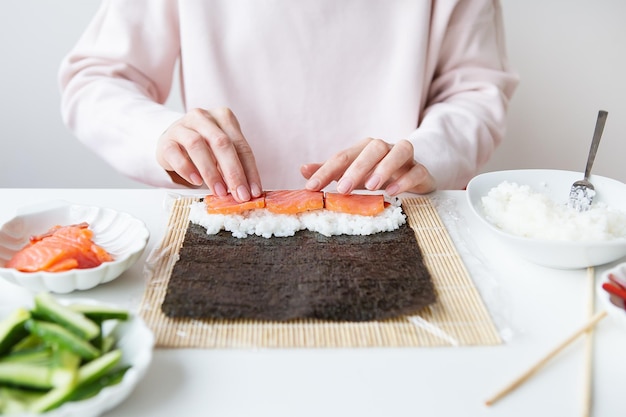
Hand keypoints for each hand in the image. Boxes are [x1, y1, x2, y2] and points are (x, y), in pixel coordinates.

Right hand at [156, 107, 261, 200]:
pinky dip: (187, 169)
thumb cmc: (203, 147)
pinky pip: (175, 153)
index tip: (253, 191)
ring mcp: (182, 126)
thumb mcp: (221, 152)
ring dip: (211, 172)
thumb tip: (248, 190)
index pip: (241, 146)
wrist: (172, 140)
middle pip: (221, 143)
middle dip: (233, 172)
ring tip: (219, 191)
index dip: (250, 170)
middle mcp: (203, 117)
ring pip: (197, 145)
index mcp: (223, 117)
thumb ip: (234, 165)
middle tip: (239, 194)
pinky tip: (196, 181)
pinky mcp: (166, 140)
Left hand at [301, 138, 435, 194]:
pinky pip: (417, 171)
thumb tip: (303, 170)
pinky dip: (405, 180)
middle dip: (356, 168)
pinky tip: (392, 192)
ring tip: (371, 187)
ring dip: (385, 167)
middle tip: (342, 189)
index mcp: (365, 148)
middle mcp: (385, 148)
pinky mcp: (421, 171)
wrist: (412, 175)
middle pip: (373, 148)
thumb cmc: (376, 175)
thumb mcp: (351, 175)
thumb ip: (329, 172)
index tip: (311, 187)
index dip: (325, 171)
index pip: (343, 156)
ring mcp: (406, 158)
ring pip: (399, 152)